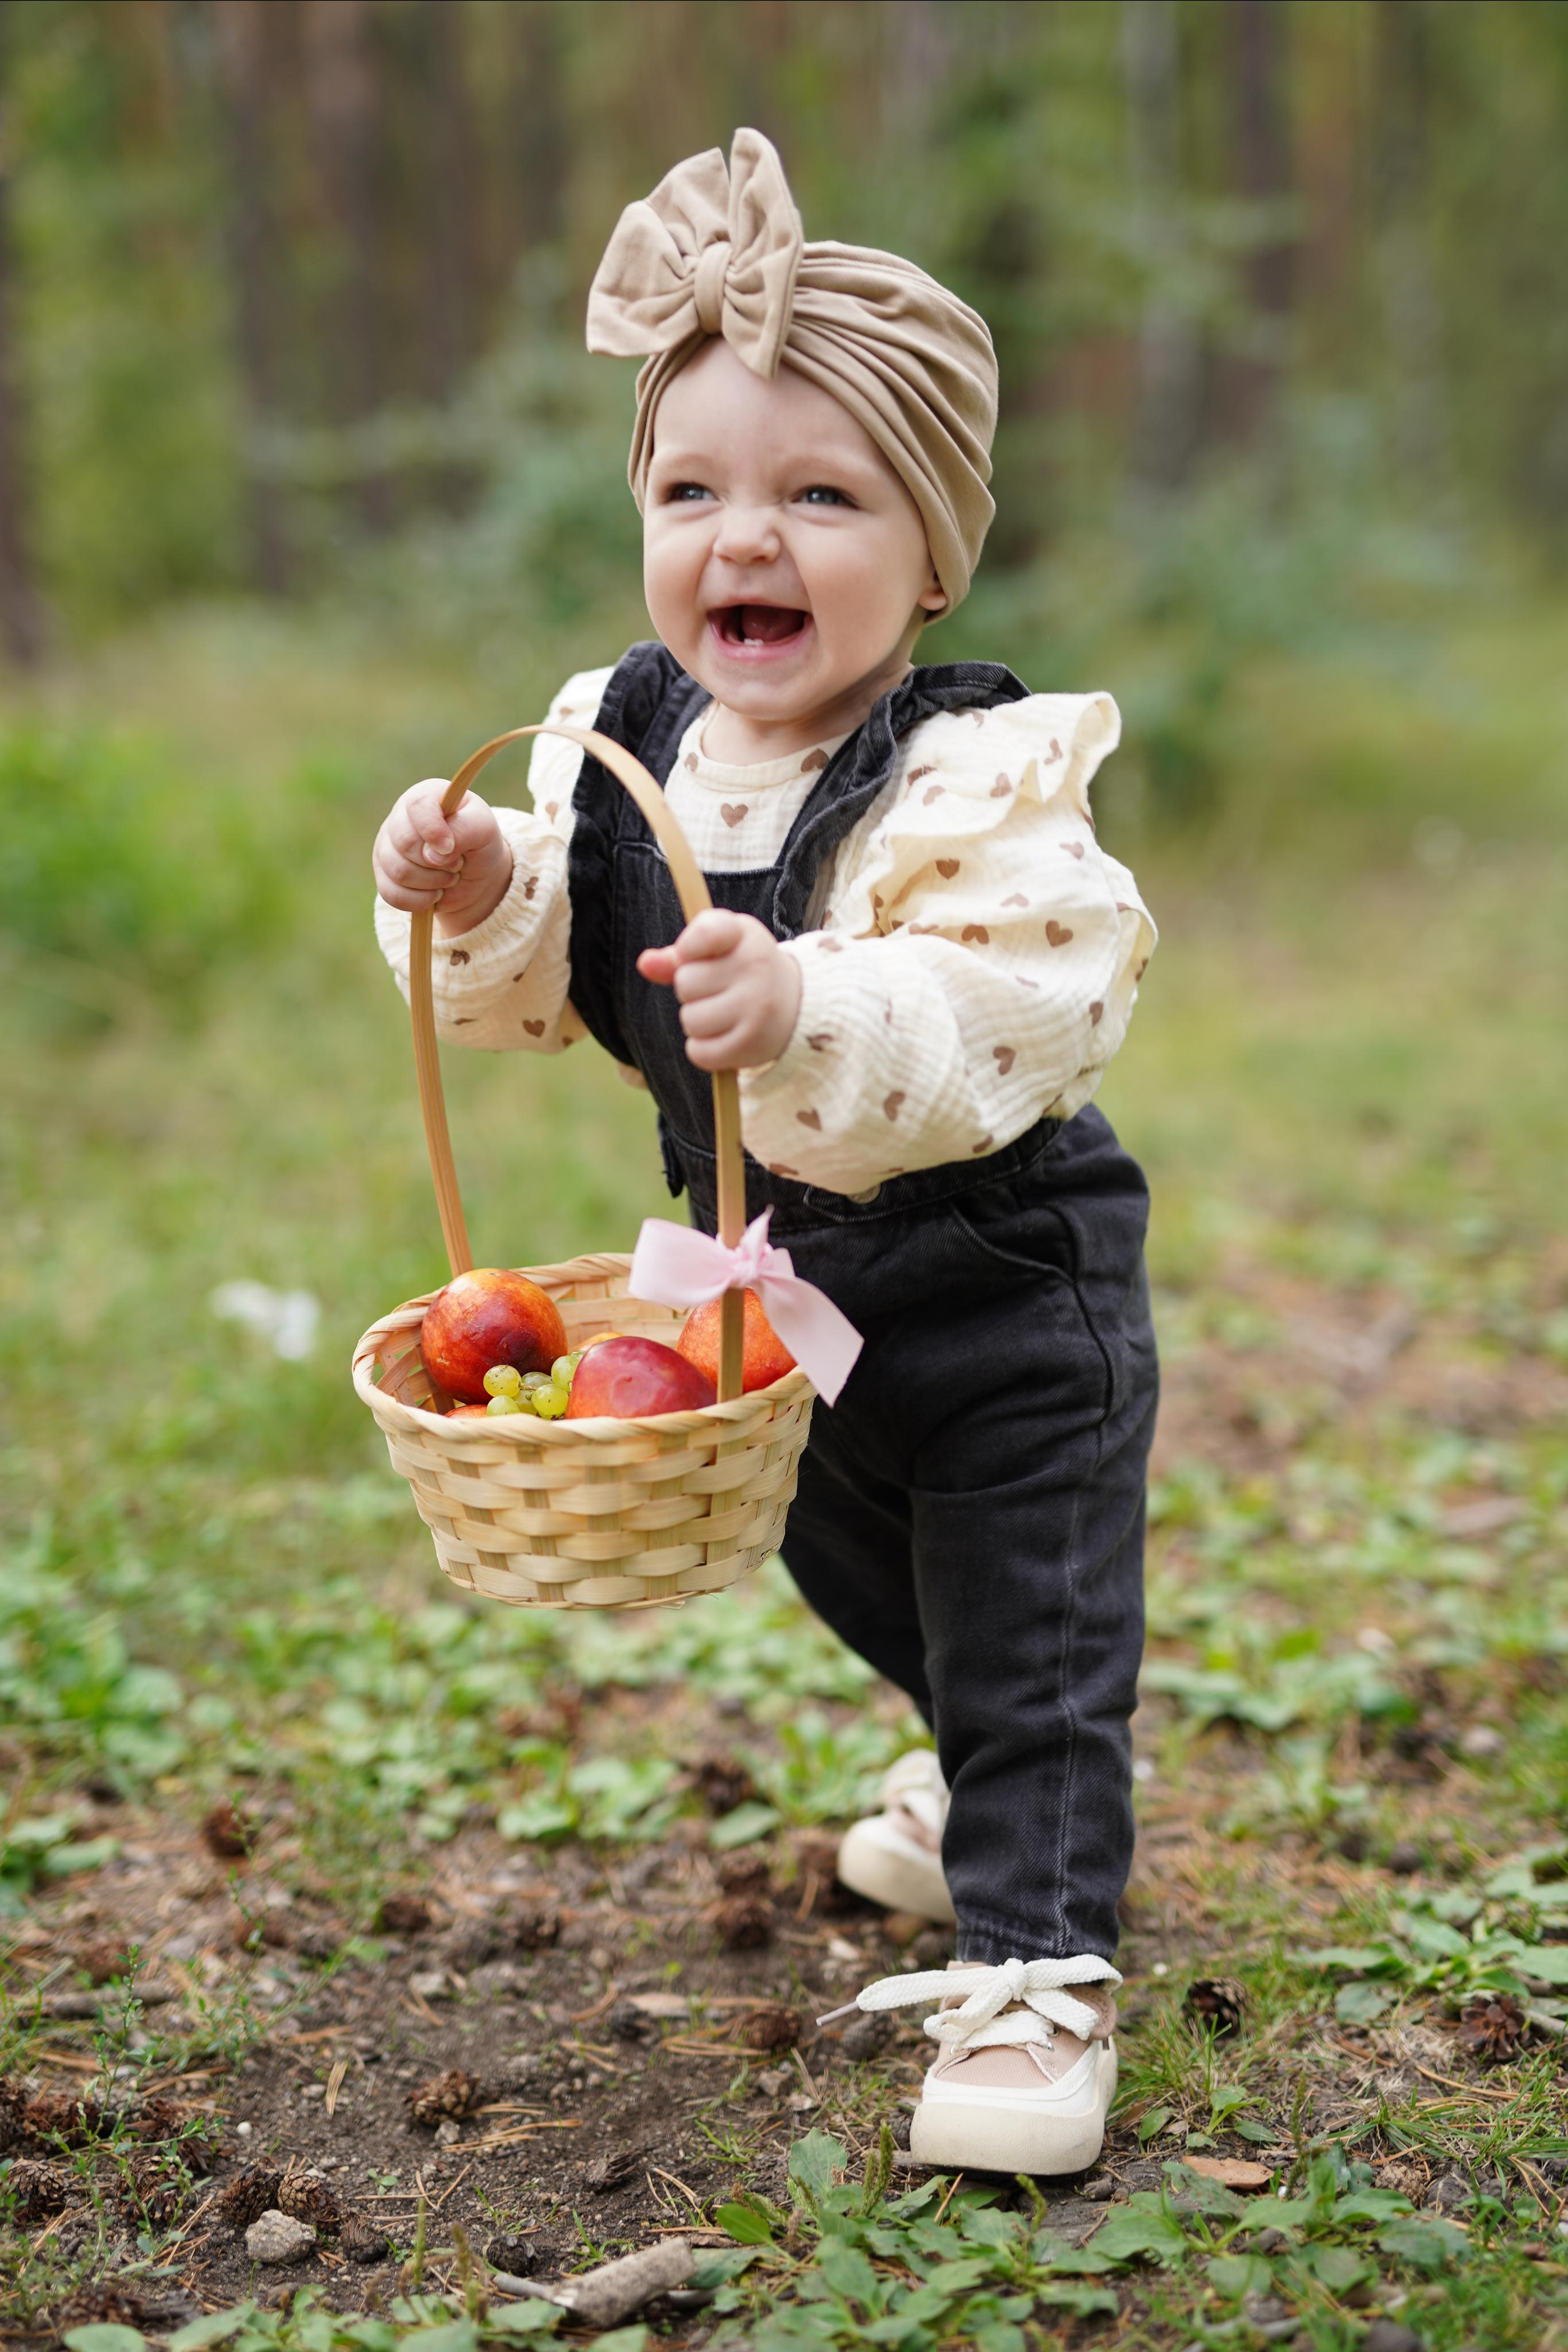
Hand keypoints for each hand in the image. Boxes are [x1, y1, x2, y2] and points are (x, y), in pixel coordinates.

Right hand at [373, 780, 513, 936]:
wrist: (474, 876)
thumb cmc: (479, 843)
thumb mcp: (484, 830)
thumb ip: (465, 830)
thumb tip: (432, 854)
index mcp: (426, 796)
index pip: (418, 806)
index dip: (433, 830)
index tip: (450, 848)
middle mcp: (400, 817)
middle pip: (405, 843)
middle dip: (438, 863)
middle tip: (457, 863)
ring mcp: (387, 846)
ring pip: (398, 872)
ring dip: (433, 882)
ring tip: (449, 877)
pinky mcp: (383, 875)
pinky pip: (392, 894)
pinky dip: (420, 901)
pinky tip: (435, 893)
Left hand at [638, 910, 802, 1071]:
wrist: (795, 1005)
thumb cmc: (744, 969)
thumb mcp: (719, 948)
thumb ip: (680, 954)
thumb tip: (645, 964)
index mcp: (744, 935)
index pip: (704, 932)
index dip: (688, 949)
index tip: (698, 955)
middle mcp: (755, 968)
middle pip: (685, 983)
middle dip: (691, 990)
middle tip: (718, 990)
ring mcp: (756, 1008)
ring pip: (690, 1020)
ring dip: (697, 1021)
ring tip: (721, 1014)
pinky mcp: (751, 1045)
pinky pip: (699, 1053)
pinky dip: (702, 1049)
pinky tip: (722, 1037)